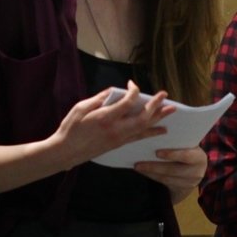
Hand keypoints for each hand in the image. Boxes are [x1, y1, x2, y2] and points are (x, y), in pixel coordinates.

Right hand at [53, 81, 175, 166]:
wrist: (66, 152)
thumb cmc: (70, 128)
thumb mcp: (81, 108)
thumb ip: (99, 98)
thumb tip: (114, 92)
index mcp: (105, 118)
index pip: (127, 102)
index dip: (133, 91)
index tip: (131, 84)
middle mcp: (115, 129)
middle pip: (142, 118)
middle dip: (156, 106)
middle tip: (166, 97)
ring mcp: (118, 139)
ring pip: (144, 129)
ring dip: (158, 119)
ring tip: (170, 111)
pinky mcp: (118, 144)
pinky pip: (138, 137)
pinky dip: (150, 131)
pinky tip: (159, 129)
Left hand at [134, 145, 205, 202]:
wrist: (192, 170)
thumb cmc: (186, 151)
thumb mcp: (186, 145)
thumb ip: (178, 141)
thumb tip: (156, 132)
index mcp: (199, 157)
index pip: (187, 156)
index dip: (172, 154)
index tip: (156, 152)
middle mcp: (197, 172)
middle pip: (173, 170)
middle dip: (154, 166)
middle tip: (138, 163)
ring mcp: (190, 183)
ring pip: (166, 178)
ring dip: (150, 172)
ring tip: (137, 166)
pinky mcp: (182, 190)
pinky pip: (164, 183)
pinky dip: (152, 177)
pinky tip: (143, 172)